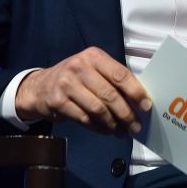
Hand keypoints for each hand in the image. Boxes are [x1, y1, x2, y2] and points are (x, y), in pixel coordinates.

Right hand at [15, 46, 152, 134]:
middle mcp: (79, 66)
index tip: (146, 106)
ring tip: (122, 131)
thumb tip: (139, 100)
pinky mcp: (58, 101)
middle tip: (136, 126)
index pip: (120, 74)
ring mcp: (66, 84)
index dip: (136, 92)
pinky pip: (84, 118)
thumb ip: (113, 80)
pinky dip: (98, 127)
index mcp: (94, 56)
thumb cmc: (75, 78)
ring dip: (113, 124)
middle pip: (110, 94)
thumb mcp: (92, 70)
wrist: (40, 86)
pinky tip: (106, 131)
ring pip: (98, 109)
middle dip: (126, 113)